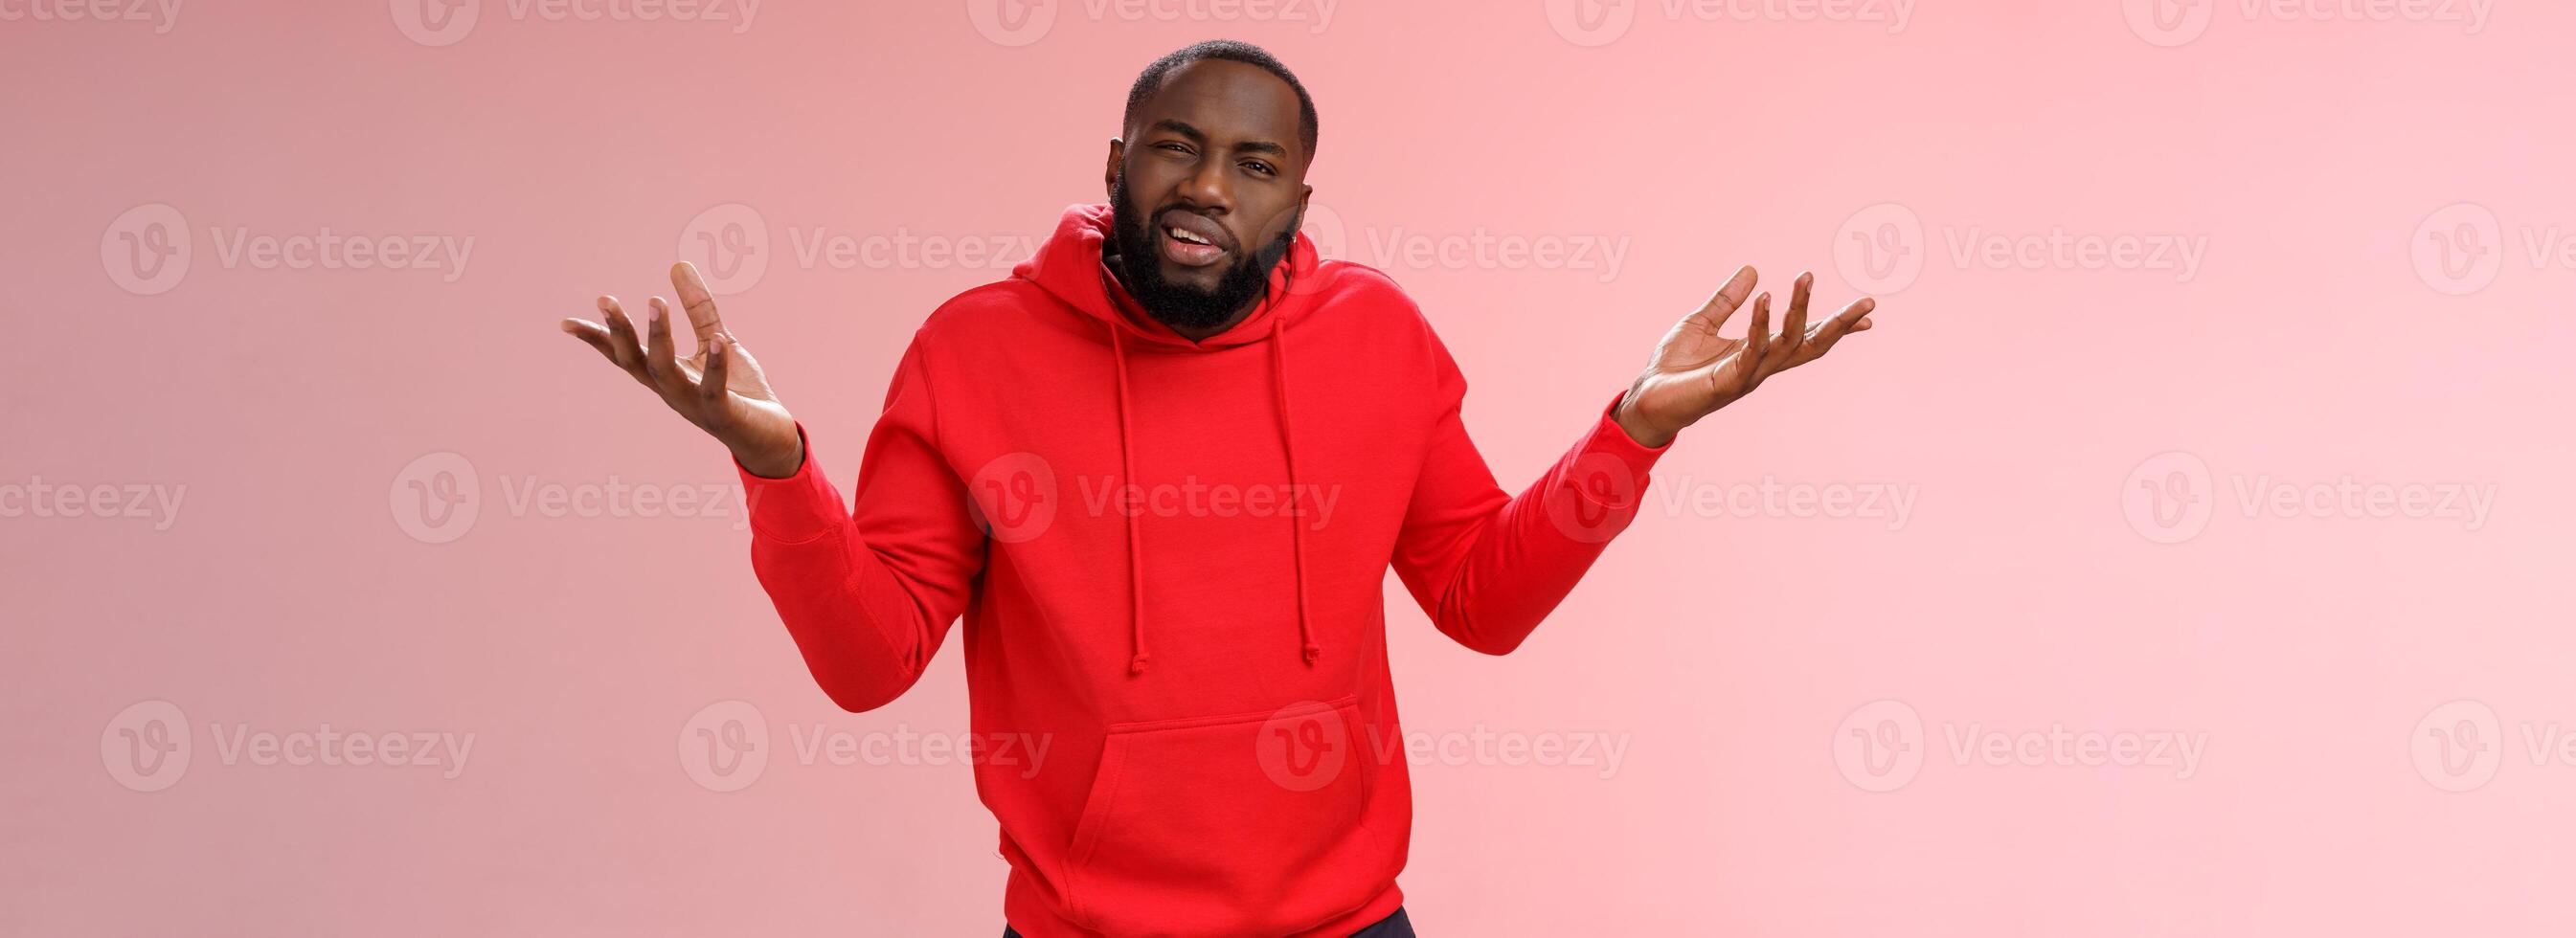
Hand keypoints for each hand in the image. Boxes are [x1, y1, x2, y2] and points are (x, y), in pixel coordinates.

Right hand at [559, 261, 804, 477]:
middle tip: (605, 299)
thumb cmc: (739, 390)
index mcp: (665, 375)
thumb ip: (699, 309)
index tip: (566, 322)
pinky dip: (713, 364)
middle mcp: (672, 391)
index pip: (624, 356)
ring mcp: (694, 404)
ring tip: (657, 301)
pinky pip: (713, 388)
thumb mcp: (715, 341)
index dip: (597, 340)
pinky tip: (715, 339)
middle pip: (636, 361)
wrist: (771, 436)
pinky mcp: (723, 413)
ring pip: (666, 372)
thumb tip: (678, 265)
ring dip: (659, 337)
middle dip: (620, 331)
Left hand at [1614, 266, 1876, 446]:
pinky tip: (1766, 298)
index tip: (1867, 315)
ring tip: (1805, 277)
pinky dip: (1760, 324)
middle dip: (1839, 325)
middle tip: (1867, 303)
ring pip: (1786, 345)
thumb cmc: (1673, 367)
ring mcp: (1746, 376)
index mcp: (1759, 353)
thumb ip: (1727, 300)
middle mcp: (1760, 366)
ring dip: (1799, 310)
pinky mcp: (1726, 382)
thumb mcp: (1701, 322)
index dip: (1836, 327)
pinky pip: (1750, 350)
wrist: (1646, 398)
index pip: (1805, 339)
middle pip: (1809, 346)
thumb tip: (1753, 270)